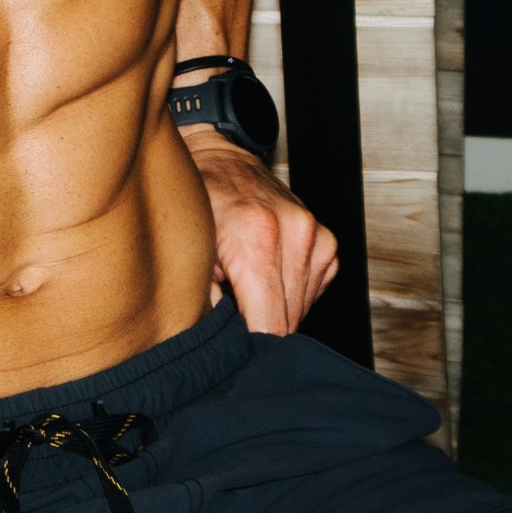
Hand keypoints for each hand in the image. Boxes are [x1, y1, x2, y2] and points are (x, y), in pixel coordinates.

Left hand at [188, 133, 339, 333]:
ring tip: (243, 286)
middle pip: (288, 321)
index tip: (235, 353)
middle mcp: (294, 233)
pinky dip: (288, 294)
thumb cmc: (196, 202)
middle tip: (230, 315)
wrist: (221, 159)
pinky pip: (311, 291)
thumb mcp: (185, 250)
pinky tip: (264, 275)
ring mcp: (315, 235)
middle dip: (259, 329)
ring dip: (273, 310)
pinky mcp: (326, 242)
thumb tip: (222, 346)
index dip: (251, 347)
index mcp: (256, 236)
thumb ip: (204, 300)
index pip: (271, 324)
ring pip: (300, 310)